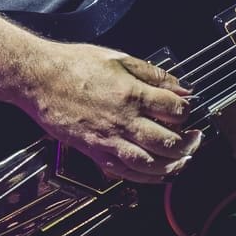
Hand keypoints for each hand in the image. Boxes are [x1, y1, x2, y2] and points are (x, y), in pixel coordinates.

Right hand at [24, 42, 202, 184]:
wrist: (39, 80)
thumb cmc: (74, 65)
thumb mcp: (118, 58)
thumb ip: (151, 74)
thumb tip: (178, 87)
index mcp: (131, 94)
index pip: (173, 110)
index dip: (186, 111)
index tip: (188, 109)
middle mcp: (122, 121)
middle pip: (166, 141)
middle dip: (187, 143)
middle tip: (195, 139)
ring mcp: (108, 140)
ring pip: (149, 163)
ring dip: (172, 165)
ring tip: (184, 159)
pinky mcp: (95, 153)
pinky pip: (126, 172)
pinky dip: (147, 177)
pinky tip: (158, 173)